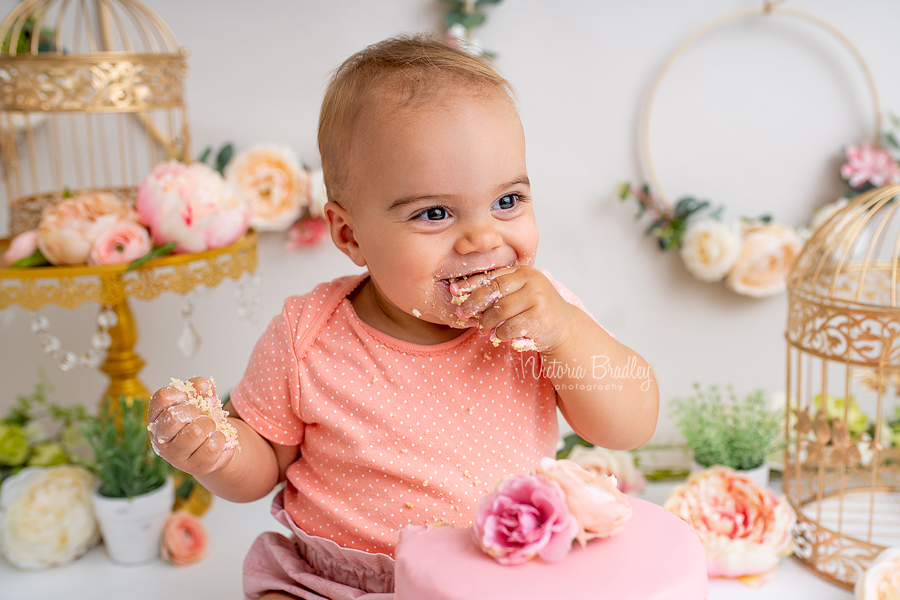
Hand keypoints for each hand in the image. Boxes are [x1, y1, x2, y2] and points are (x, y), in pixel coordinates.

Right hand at [148, 377, 235, 476]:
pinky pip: (212, 447)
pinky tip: (217, 439)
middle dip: (195, 411)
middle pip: (174, 417)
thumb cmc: (202, 420)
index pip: (162, 397)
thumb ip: (199, 388)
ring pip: (194, 432)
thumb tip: (202, 384)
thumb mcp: (200, 399)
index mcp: (157, 418)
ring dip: (209, 425)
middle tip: (201, 415)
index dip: (181, 393)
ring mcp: (176, 456)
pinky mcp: (195, 466)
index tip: (190, 399)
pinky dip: (220, 438)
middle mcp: (160, 438)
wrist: (216, 446)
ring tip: (210, 427)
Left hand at [452, 266, 574, 351]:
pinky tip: (498, 336)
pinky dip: (500, 333)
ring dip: (487, 321)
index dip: (471, 284)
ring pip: (500, 310)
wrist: (563, 326)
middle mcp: (532, 281)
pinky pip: (510, 327)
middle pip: (494, 291)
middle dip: (474, 303)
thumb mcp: (519, 293)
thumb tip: (460, 293)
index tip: (454, 291)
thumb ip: (498, 290)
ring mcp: (537, 299)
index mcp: (523, 272)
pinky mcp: (539, 318)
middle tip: (462, 313)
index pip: (492, 276)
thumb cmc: (534, 309)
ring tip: (482, 327)